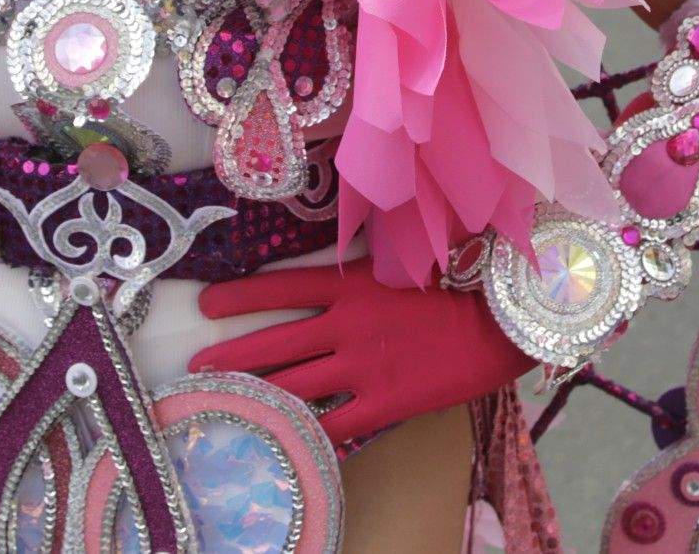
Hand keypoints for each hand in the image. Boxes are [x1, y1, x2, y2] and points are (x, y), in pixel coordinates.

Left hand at [190, 264, 532, 446]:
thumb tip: (342, 258)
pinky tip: (282, 440)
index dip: (240, 297)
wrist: (502, 323)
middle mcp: (348, 325)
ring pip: (293, 386)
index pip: (282, 289)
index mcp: (352, 284)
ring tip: (220, 401)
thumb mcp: (408, 260)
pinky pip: (334, 424)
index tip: (206, 303)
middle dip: (231, 356)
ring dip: (253, 394)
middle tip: (196, 367)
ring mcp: (363, 367)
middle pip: (275, 344)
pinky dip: (306, 433)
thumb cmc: (461, 284)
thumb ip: (368, 264)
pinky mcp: (384, 403)